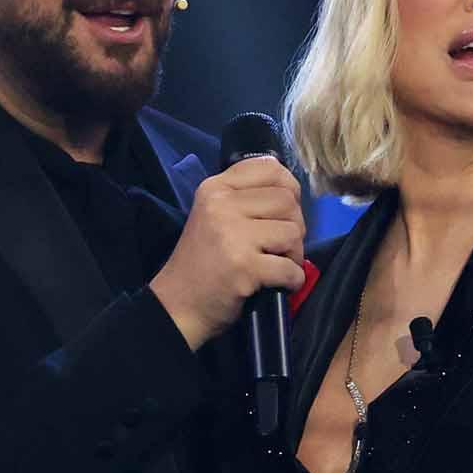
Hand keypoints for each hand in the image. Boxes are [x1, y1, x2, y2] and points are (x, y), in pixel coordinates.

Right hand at [149, 154, 308, 349]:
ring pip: (293, 232)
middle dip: (294, 226)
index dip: (289, 188)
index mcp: (215, 188)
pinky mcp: (244, 266)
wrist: (178, 305)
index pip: (270, 168)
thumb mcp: (214, 214)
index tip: (283, 211)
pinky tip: (280, 283)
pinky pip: (290, 267)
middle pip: (288, 201)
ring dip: (294, 254)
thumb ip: (245, 196)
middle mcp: (222, 205)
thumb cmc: (202, 261)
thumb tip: (291, 189)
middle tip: (279, 246)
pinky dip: (292, 279)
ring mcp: (232, 236)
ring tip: (276, 264)